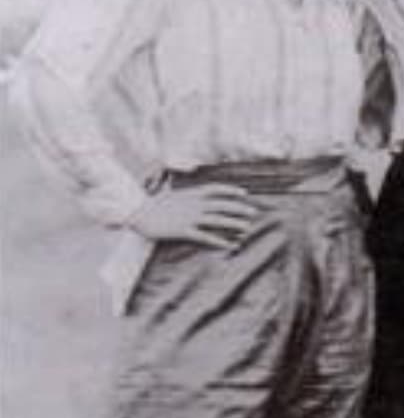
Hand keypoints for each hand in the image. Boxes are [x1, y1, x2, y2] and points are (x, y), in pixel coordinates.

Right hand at [126, 184, 258, 248]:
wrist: (136, 214)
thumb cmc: (153, 204)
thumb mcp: (168, 190)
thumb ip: (181, 185)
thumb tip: (189, 173)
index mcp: (190, 193)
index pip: (214, 189)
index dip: (230, 190)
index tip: (243, 193)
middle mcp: (193, 204)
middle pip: (221, 204)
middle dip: (239, 207)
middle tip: (253, 212)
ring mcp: (189, 217)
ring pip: (218, 220)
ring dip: (234, 223)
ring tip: (247, 228)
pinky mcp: (184, 231)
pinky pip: (206, 236)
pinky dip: (220, 241)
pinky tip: (231, 245)